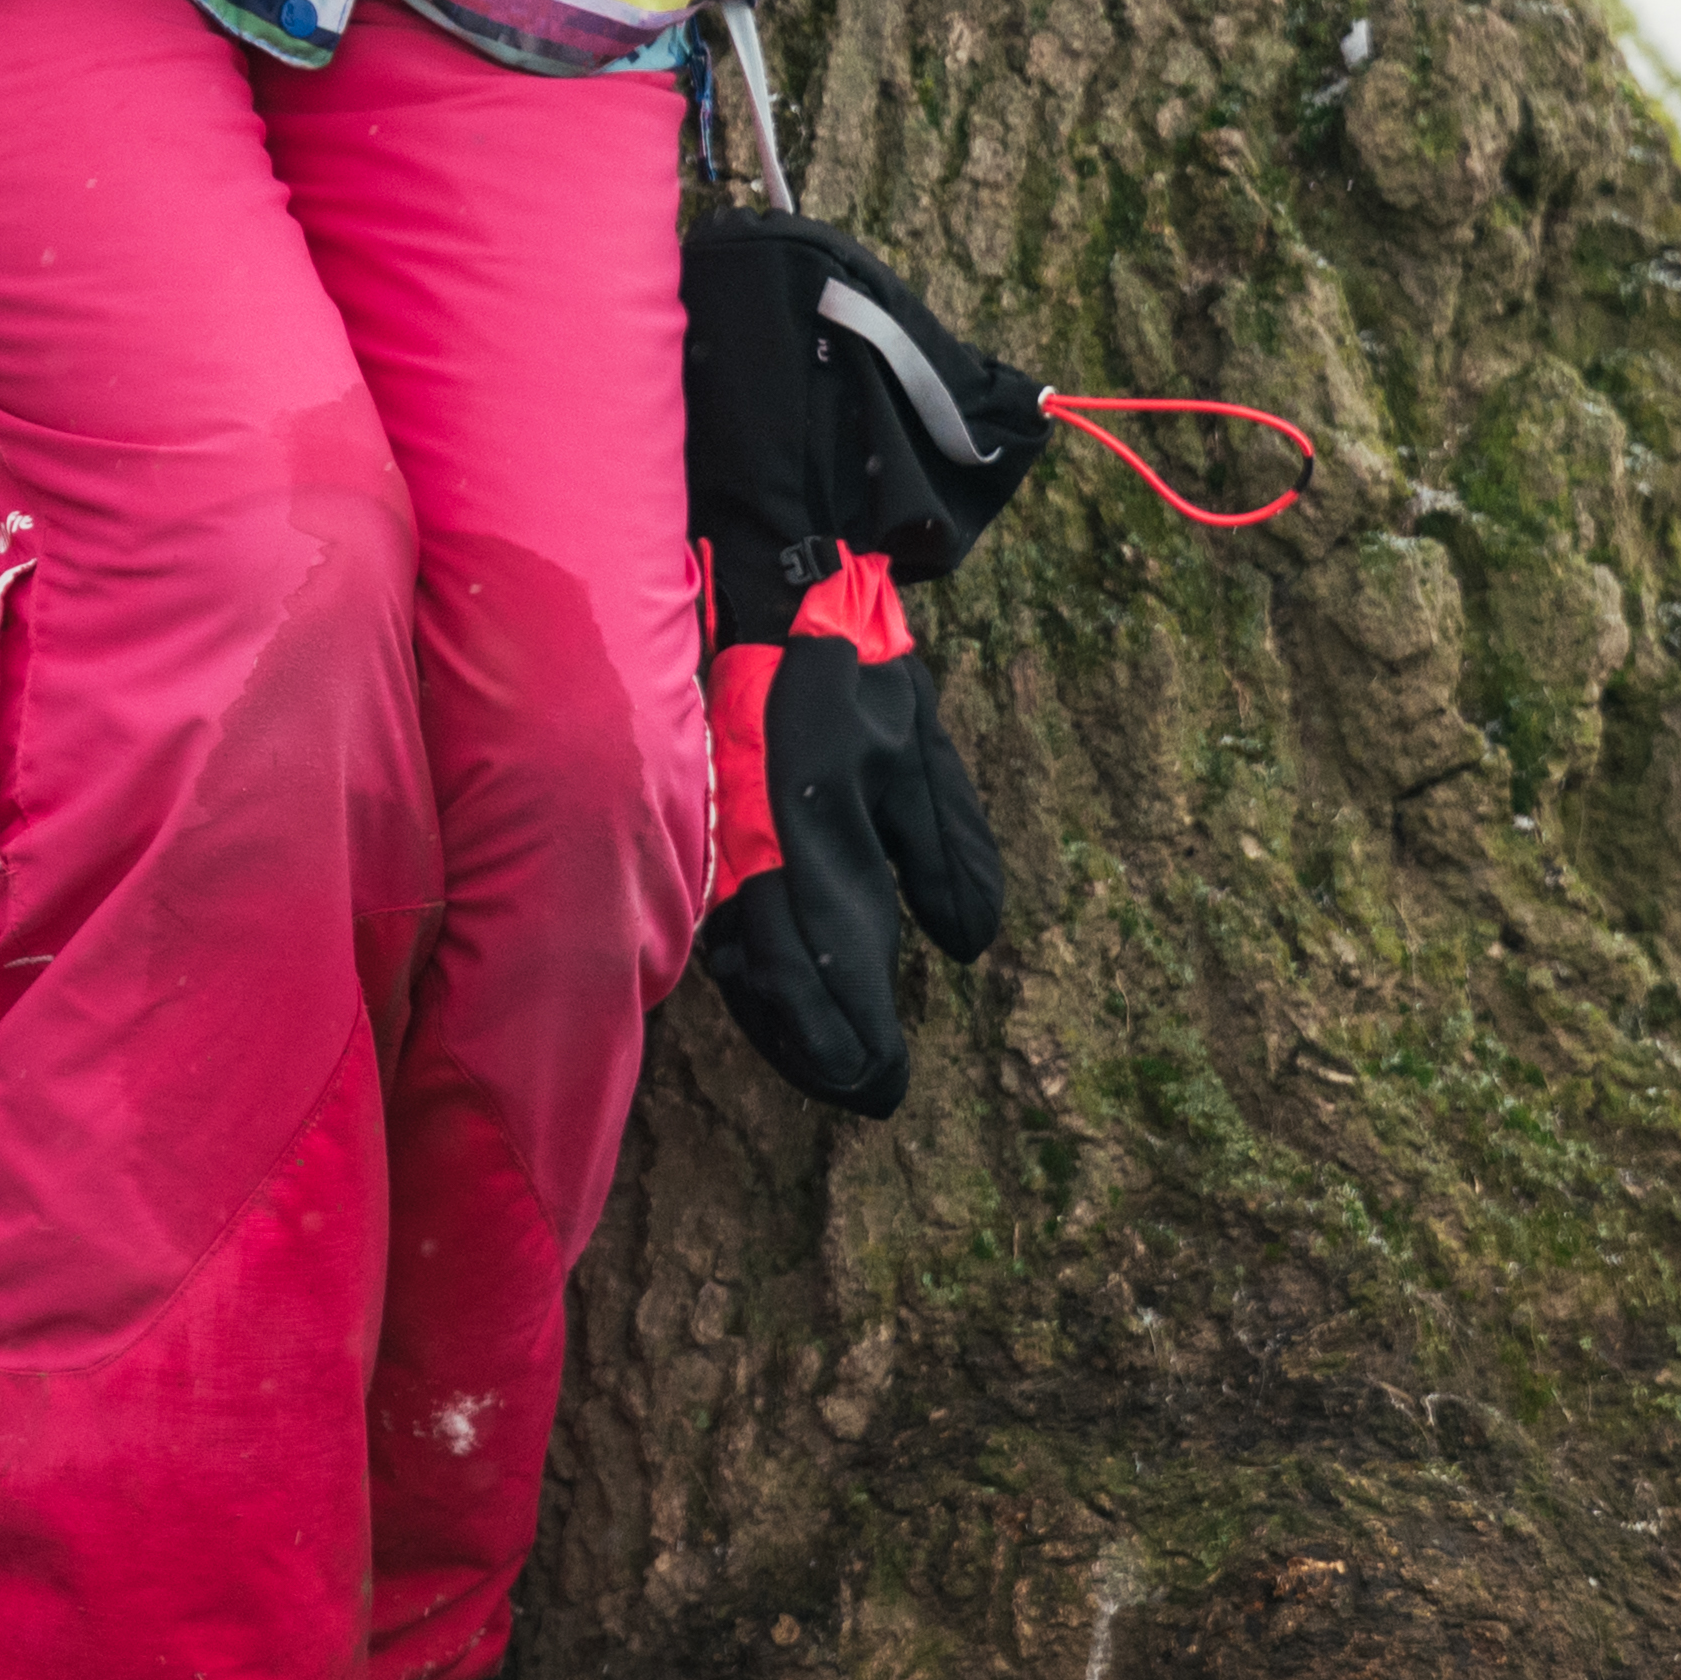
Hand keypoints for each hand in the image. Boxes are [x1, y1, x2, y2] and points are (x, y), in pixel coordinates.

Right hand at [690, 555, 1004, 1122]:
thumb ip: (943, 845)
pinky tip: (770, 1001)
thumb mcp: (919, 750)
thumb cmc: (854, 668)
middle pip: (778, 974)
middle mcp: (760, 844)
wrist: (772, 585)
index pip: (830, 952)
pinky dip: (751, 972)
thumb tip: (963, 945)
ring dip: (782, 1020)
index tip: (886, 1084)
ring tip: (823, 1068)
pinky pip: (727, 918)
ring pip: (745, 954)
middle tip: (863, 1094)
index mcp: (814, 823)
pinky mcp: (716, 825)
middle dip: (819, 1042)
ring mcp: (727, 835)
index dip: (854, 1026)